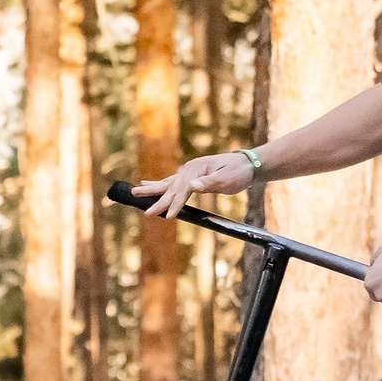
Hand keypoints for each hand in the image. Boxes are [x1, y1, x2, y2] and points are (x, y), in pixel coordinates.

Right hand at [132, 152, 253, 217]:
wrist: (247, 164)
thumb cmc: (238, 172)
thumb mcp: (227, 178)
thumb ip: (209, 182)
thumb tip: (192, 185)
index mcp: (196, 169)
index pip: (182, 190)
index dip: (175, 203)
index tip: (168, 216)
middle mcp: (189, 169)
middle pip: (170, 187)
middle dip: (157, 200)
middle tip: (145, 211)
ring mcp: (188, 172)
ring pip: (167, 184)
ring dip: (151, 189)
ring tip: (134, 192)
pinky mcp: (190, 176)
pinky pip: (171, 183)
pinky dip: (159, 185)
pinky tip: (147, 184)